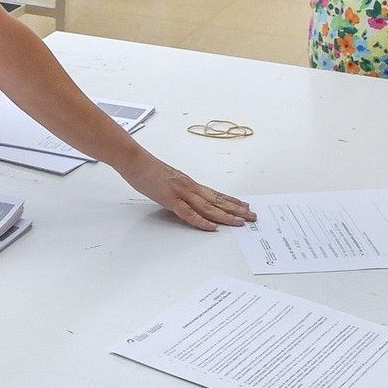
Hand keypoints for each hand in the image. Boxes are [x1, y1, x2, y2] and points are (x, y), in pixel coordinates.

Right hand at [123, 148, 254, 230]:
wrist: (135, 161)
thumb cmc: (148, 170)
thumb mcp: (169, 181)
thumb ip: (179, 191)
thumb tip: (187, 201)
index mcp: (190, 184)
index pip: (216, 194)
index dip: (232, 201)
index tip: (245, 206)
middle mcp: (190, 187)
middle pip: (217, 201)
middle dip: (236, 209)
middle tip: (252, 216)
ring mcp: (180, 192)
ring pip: (208, 207)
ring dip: (225, 215)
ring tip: (240, 222)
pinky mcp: (169, 199)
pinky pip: (188, 213)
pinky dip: (201, 221)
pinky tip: (211, 227)